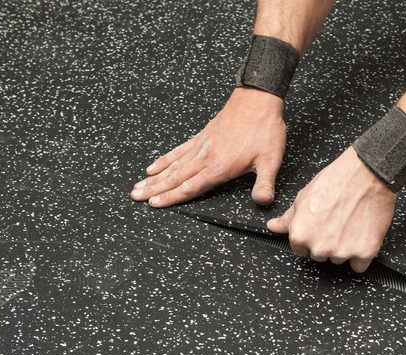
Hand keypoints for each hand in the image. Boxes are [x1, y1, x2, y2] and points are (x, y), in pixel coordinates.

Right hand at [131, 88, 285, 206]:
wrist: (257, 99)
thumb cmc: (264, 128)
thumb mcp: (270, 160)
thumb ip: (265, 184)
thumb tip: (263, 201)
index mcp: (219, 167)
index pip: (190, 187)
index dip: (171, 198)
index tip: (154, 204)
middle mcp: (205, 157)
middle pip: (174, 177)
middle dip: (154, 189)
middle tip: (135, 196)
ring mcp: (201, 145)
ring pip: (172, 165)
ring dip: (154, 177)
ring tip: (138, 185)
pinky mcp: (202, 136)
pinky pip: (178, 151)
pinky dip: (164, 159)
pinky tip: (154, 166)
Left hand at [267, 147, 397, 271]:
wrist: (367, 174)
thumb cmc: (336, 181)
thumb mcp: (304, 196)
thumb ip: (288, 218)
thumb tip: (274, 227)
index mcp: (301, 235)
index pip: (300, 249)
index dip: (310, 236)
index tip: (319, 226)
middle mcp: (320, 247)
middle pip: (320, 256)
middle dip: (326, 242)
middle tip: (336, 221)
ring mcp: (342, 252)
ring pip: (339, 259)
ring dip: (344, 248)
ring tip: (350, 223)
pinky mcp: (364, 252)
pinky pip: (359, 265)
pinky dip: (361, 254)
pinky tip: (361, 235)